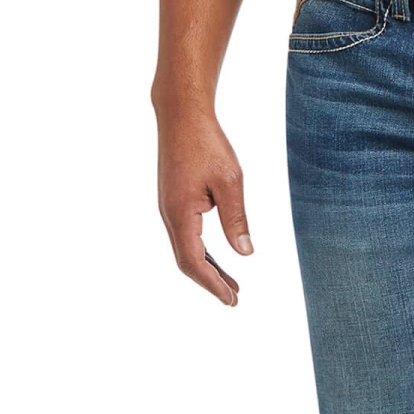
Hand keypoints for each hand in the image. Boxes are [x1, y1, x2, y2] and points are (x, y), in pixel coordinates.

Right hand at [156, 107, 253, 304]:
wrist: (182, 115)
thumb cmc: (207, 143)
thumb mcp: (230, 180)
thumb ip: (236, 218)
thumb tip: (245, 253)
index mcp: (180, 214)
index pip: (194, 262)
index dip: (212, 284)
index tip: (231, 299)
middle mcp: (169, 215)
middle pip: (187, 260)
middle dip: (210, 280)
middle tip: (234, 297)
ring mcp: (168, 207)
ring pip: (185, 247)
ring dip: (206, 266)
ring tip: (231, 282)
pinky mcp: (172, 199)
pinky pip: (185, 233)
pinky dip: (201, 248)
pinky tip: (217, 252)